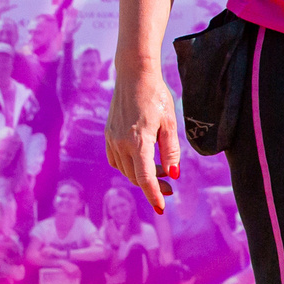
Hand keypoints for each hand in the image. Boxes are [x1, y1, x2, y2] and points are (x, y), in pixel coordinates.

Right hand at [108, 65, 183, 215]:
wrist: (133, 75)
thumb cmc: (156, 97)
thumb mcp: (170, 123)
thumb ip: (171, 150)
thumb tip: (174, 174)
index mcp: (138, 141)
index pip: (145, 177)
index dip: (153, 195)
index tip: (161, 208)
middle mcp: (120, 142)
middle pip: (135, 176)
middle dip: (153, 185)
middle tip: (170, 187)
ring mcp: (112, 139)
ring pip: (125, 170)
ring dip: (142, 175)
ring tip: (163, 170)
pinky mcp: (108, 135)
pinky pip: (116, 160)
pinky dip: (129, 166)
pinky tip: (143, 161)